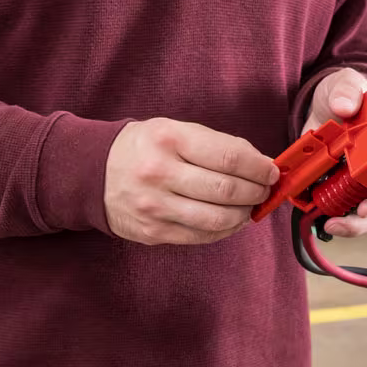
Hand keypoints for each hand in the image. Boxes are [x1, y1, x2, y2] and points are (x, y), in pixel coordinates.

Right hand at [104, 119, 280, 245]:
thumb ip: (217, 146)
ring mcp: (155, 206)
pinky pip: (201, 236)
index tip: (271, 170)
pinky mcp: (153, 232)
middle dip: (256, 191)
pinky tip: (230, 220)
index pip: (228, 158)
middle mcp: (159, 172)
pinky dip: (224, 230)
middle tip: (265, 189)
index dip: (258, 167)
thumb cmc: (145, 147)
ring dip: (244, 215)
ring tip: (249, 206)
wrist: (95, 172)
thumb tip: (260, 165)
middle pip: (226, 190)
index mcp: (168, 139)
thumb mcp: (175, 130)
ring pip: (217, 219)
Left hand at [301, 68, 366, 237]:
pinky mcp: (359, 192)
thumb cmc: (348, 94)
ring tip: (339, 223)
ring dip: (363, 221)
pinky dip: (346, 222)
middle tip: (366, 205)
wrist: (324, 108)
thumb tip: (344, 107)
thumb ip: (348, 90)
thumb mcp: (347, 84)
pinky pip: (361, 216)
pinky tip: (328, 222)